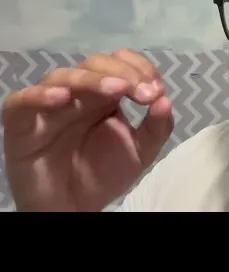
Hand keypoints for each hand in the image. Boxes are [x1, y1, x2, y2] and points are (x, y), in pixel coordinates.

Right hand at [1, 49, 173, 211]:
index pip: (120, 63)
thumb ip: (157, 126)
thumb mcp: (141, 151)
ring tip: (116, 90)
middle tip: (142, 92)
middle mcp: (78, 93)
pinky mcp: (21, 122)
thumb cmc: (104, 175)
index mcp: (105, 94)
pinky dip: (40, 95)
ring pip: (63, 76)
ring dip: (91, 79)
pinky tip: (61, 98)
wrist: (73, 208)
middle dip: (122, 73)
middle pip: (95, 63)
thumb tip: (165, 99)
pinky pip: (22, 100)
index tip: (155, 90)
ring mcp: (49, 105)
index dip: (139, 68)